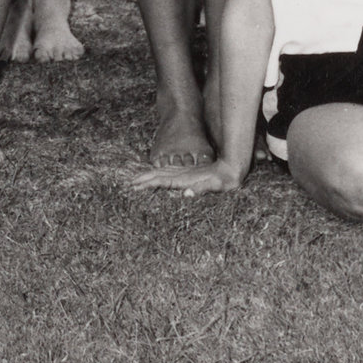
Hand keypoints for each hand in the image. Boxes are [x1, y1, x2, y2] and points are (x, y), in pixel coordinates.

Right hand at [128, 160, 243, 196]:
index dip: (148, 183)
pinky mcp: (190, 173)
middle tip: (130, 183)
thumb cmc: (225, 179)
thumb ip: (201, 189)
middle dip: (144, 178)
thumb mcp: (216, 186)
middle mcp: (183, 174)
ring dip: (150, 176)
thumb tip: (186, 195)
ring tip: (138, 178)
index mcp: (185, 179)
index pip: (162, 181)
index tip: (135, 186)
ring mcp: (186, 173)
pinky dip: (160, 174)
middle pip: (159, 175)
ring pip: (163, 173)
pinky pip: (170, 173)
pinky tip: (157, 175)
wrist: (232, 167)